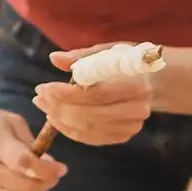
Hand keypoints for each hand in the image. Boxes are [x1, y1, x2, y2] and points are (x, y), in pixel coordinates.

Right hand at [0, 103, 65, 190]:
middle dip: (47, 182)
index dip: (47, 170)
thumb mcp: (12, 123)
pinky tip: (29, 190)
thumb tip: (52, 167)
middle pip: (25, 188)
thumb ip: (33, 145)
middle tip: (54, 173)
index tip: (61, 168)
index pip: (24, 164)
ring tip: (40, 181)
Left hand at [36, 46, 155, 145]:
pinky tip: (56, 118)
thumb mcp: (106, 52)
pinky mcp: (124, 136)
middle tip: (39, 97)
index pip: (96, 94)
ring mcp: (131, 126)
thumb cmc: (125, 62)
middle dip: (59, 107)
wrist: (151, 81)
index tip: (45, 87)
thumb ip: (80, 56)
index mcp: (136, 84)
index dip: (67, 94)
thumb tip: (53, 58)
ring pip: (88, 129)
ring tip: (43, 105)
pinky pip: (91, 138)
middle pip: (91, 115)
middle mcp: (138, 109)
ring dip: (60, 119)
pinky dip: (70, 130)